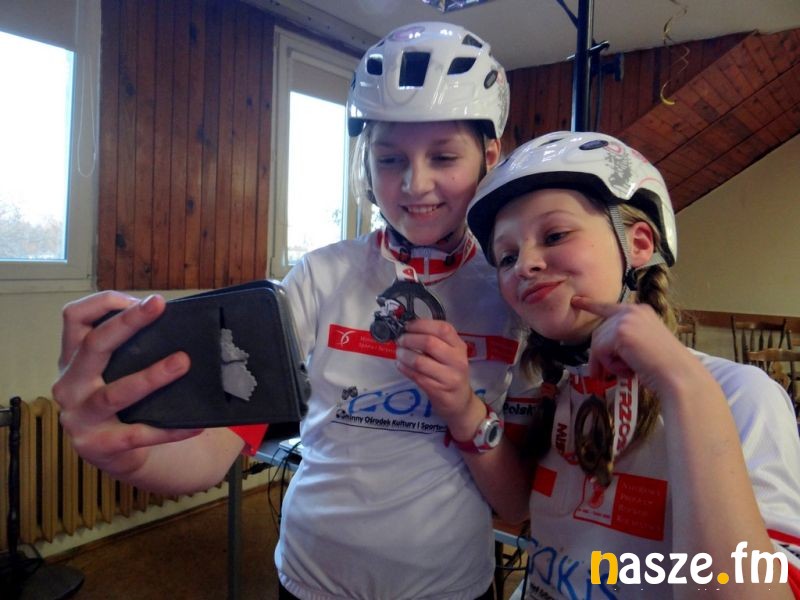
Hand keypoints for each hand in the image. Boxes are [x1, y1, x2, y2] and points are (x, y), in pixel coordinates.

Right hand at [53, 292, 199, 479]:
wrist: (113, 453)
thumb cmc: (120, 400)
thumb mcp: (111, 370)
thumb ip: (129, 348)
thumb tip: (176, 322)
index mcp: (72, 359)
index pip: (74, 317)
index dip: (106, 303)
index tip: (143, 301)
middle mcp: (69, 384)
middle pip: (94, 345)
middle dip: (128, 322)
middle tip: (158, 306)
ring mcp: (79, 416)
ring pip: (116, 393)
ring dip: (152, 376)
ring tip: (183, 362)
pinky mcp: (97, 446)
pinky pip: (138, 435)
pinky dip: (169, 430)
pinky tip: (195, 424)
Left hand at [395, 319, 478, 428]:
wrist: (459, 401)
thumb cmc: (451, 372)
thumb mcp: (450, 354)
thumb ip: (435, 340)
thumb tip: (408, 329)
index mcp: (459, 346)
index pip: (442, 328)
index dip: (421, 324)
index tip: (407, 326)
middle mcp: (457, 360)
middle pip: (429, 342)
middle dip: (409, 339)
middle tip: (400, 340)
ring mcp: (449, 376)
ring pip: (420, 361)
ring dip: (404, 355)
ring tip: (398, 353)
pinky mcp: (438, 390)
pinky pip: (416, 376)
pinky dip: (404, 368)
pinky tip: (400, 364)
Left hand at [570, 296, 698, 395]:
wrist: (678, 375)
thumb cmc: (664, 367)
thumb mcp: (642, 345)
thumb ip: (623, 339)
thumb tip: (597, 350)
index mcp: (640, 311)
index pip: (608, 307)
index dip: (591, 305)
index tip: (576, 301)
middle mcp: (632, 310)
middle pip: (599, 332)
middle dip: (599, 356)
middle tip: (601, 375)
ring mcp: (626, 320)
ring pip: (598, 344)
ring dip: (608, 364)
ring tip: (627, 372)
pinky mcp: (620, 333)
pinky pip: (600, 352)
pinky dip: (610, 366)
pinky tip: (629, 370)